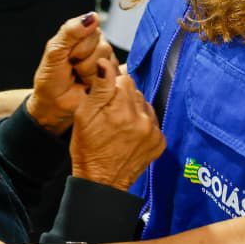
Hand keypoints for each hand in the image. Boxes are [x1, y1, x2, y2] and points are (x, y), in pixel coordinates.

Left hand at [29, 12, 113, 133]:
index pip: (90, 29)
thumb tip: (93, 16)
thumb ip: (71, 32)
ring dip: (88, 72)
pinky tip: (88, 84)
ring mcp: (107, 60)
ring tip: (79, 76)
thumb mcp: (55, 51)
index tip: (65, 56)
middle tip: (72, 67)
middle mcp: (97, 43)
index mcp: (82, 33)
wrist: (53, 104)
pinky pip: (112, 75)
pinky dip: (96, 82)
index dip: (76, 46)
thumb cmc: (51, 77)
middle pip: (101, 46)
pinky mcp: (113, 76)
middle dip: (82, 60)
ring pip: (106, 61)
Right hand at [70, 58, 165, 190]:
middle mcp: (141, 119)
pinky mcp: (160, 142)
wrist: (102, 182)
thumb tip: (105, 62)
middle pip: (135, 91)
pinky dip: (143, 123)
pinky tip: (130, 134)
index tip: (106, 98)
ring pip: (144, 104)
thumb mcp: (84, 115)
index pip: (124, 79)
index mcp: (120, 110)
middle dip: (123, 97)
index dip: (112, 86)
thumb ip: (99, 87)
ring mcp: (153, 132)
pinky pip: (153, 121)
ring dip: (134, 110)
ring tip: (120, 125)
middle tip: (110, 114)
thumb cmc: (88, 149)